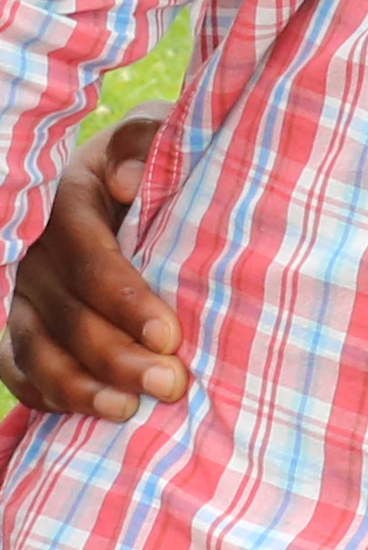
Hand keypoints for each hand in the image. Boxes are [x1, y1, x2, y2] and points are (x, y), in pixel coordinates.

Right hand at [10, 111, 187, 419]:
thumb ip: (146, 142)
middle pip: (63, 311)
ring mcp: (20, 290)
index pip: (87, 256)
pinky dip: (47, 394)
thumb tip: (126, 180)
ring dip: (79, 385)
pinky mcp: (19, 323)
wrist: (136, 178)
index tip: (169, 336)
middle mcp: (33, 247)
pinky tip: (88, 416)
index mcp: (67, 196)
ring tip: (127, 411)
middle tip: (169, 385)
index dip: (124, 299)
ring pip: (35, 346)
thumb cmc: (162, 158)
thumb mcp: (160, 133)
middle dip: (114, 354)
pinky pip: (17, 367)